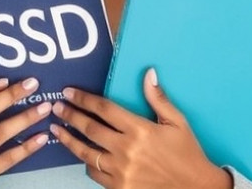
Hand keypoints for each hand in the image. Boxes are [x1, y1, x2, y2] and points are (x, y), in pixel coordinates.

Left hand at [49, 68, 231, 188]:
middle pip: (89, 128)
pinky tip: (82, 154)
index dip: (84, 99)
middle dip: (70, 115)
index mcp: (140, 130)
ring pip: (85, 152)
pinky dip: (86, 162)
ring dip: (68, 139)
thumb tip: (148, 74)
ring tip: (57, 130)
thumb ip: (158, 98)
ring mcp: (121, 170)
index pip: (104, 109)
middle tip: (56, 107)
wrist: (195, 188)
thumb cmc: (187, 154)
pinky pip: (94, 173)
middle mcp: (127, 150)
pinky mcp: (119, 187)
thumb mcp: (177, 122)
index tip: (70, 92)